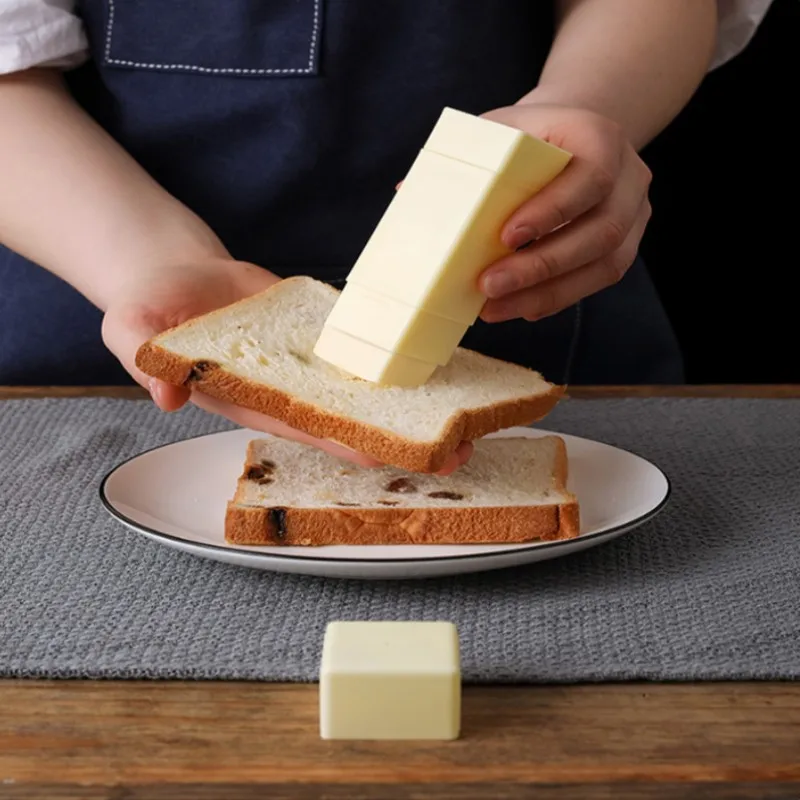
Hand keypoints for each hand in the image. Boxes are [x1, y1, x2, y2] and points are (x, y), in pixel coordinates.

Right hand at [101, 258, 471, 474]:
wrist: (177, 276)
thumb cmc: (151, 307)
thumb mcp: (133, 328)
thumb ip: (146, 361)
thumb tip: (166, 393)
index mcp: (254, 399)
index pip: (309, 428)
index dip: (348, 443)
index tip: (391, 455)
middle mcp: (292, 388)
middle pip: (353, 419)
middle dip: (403, 436)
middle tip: (462, 447)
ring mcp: (311, 361)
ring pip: (368, 387)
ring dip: (414, 400)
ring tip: (471, 408)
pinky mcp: (323, 330)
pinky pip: (364, 344)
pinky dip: (397, 353)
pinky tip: (438, 356)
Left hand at [477, 102, 651, 322]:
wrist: (569, 136)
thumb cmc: (528, 136)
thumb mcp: (501, 129)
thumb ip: (469, 157)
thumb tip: (412, 194)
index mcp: (602, 136)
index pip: (592, 177)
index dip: (552, 211)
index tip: (507, 237)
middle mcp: (629, 177)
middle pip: (601, 231)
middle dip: (542, 265)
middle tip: (490, 284)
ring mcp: (634, 215)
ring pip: (605, 265)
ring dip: (546, 293)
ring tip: (495, 307)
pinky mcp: (624, 246)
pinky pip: (596, 280)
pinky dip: (555, 298)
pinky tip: (518, 307)